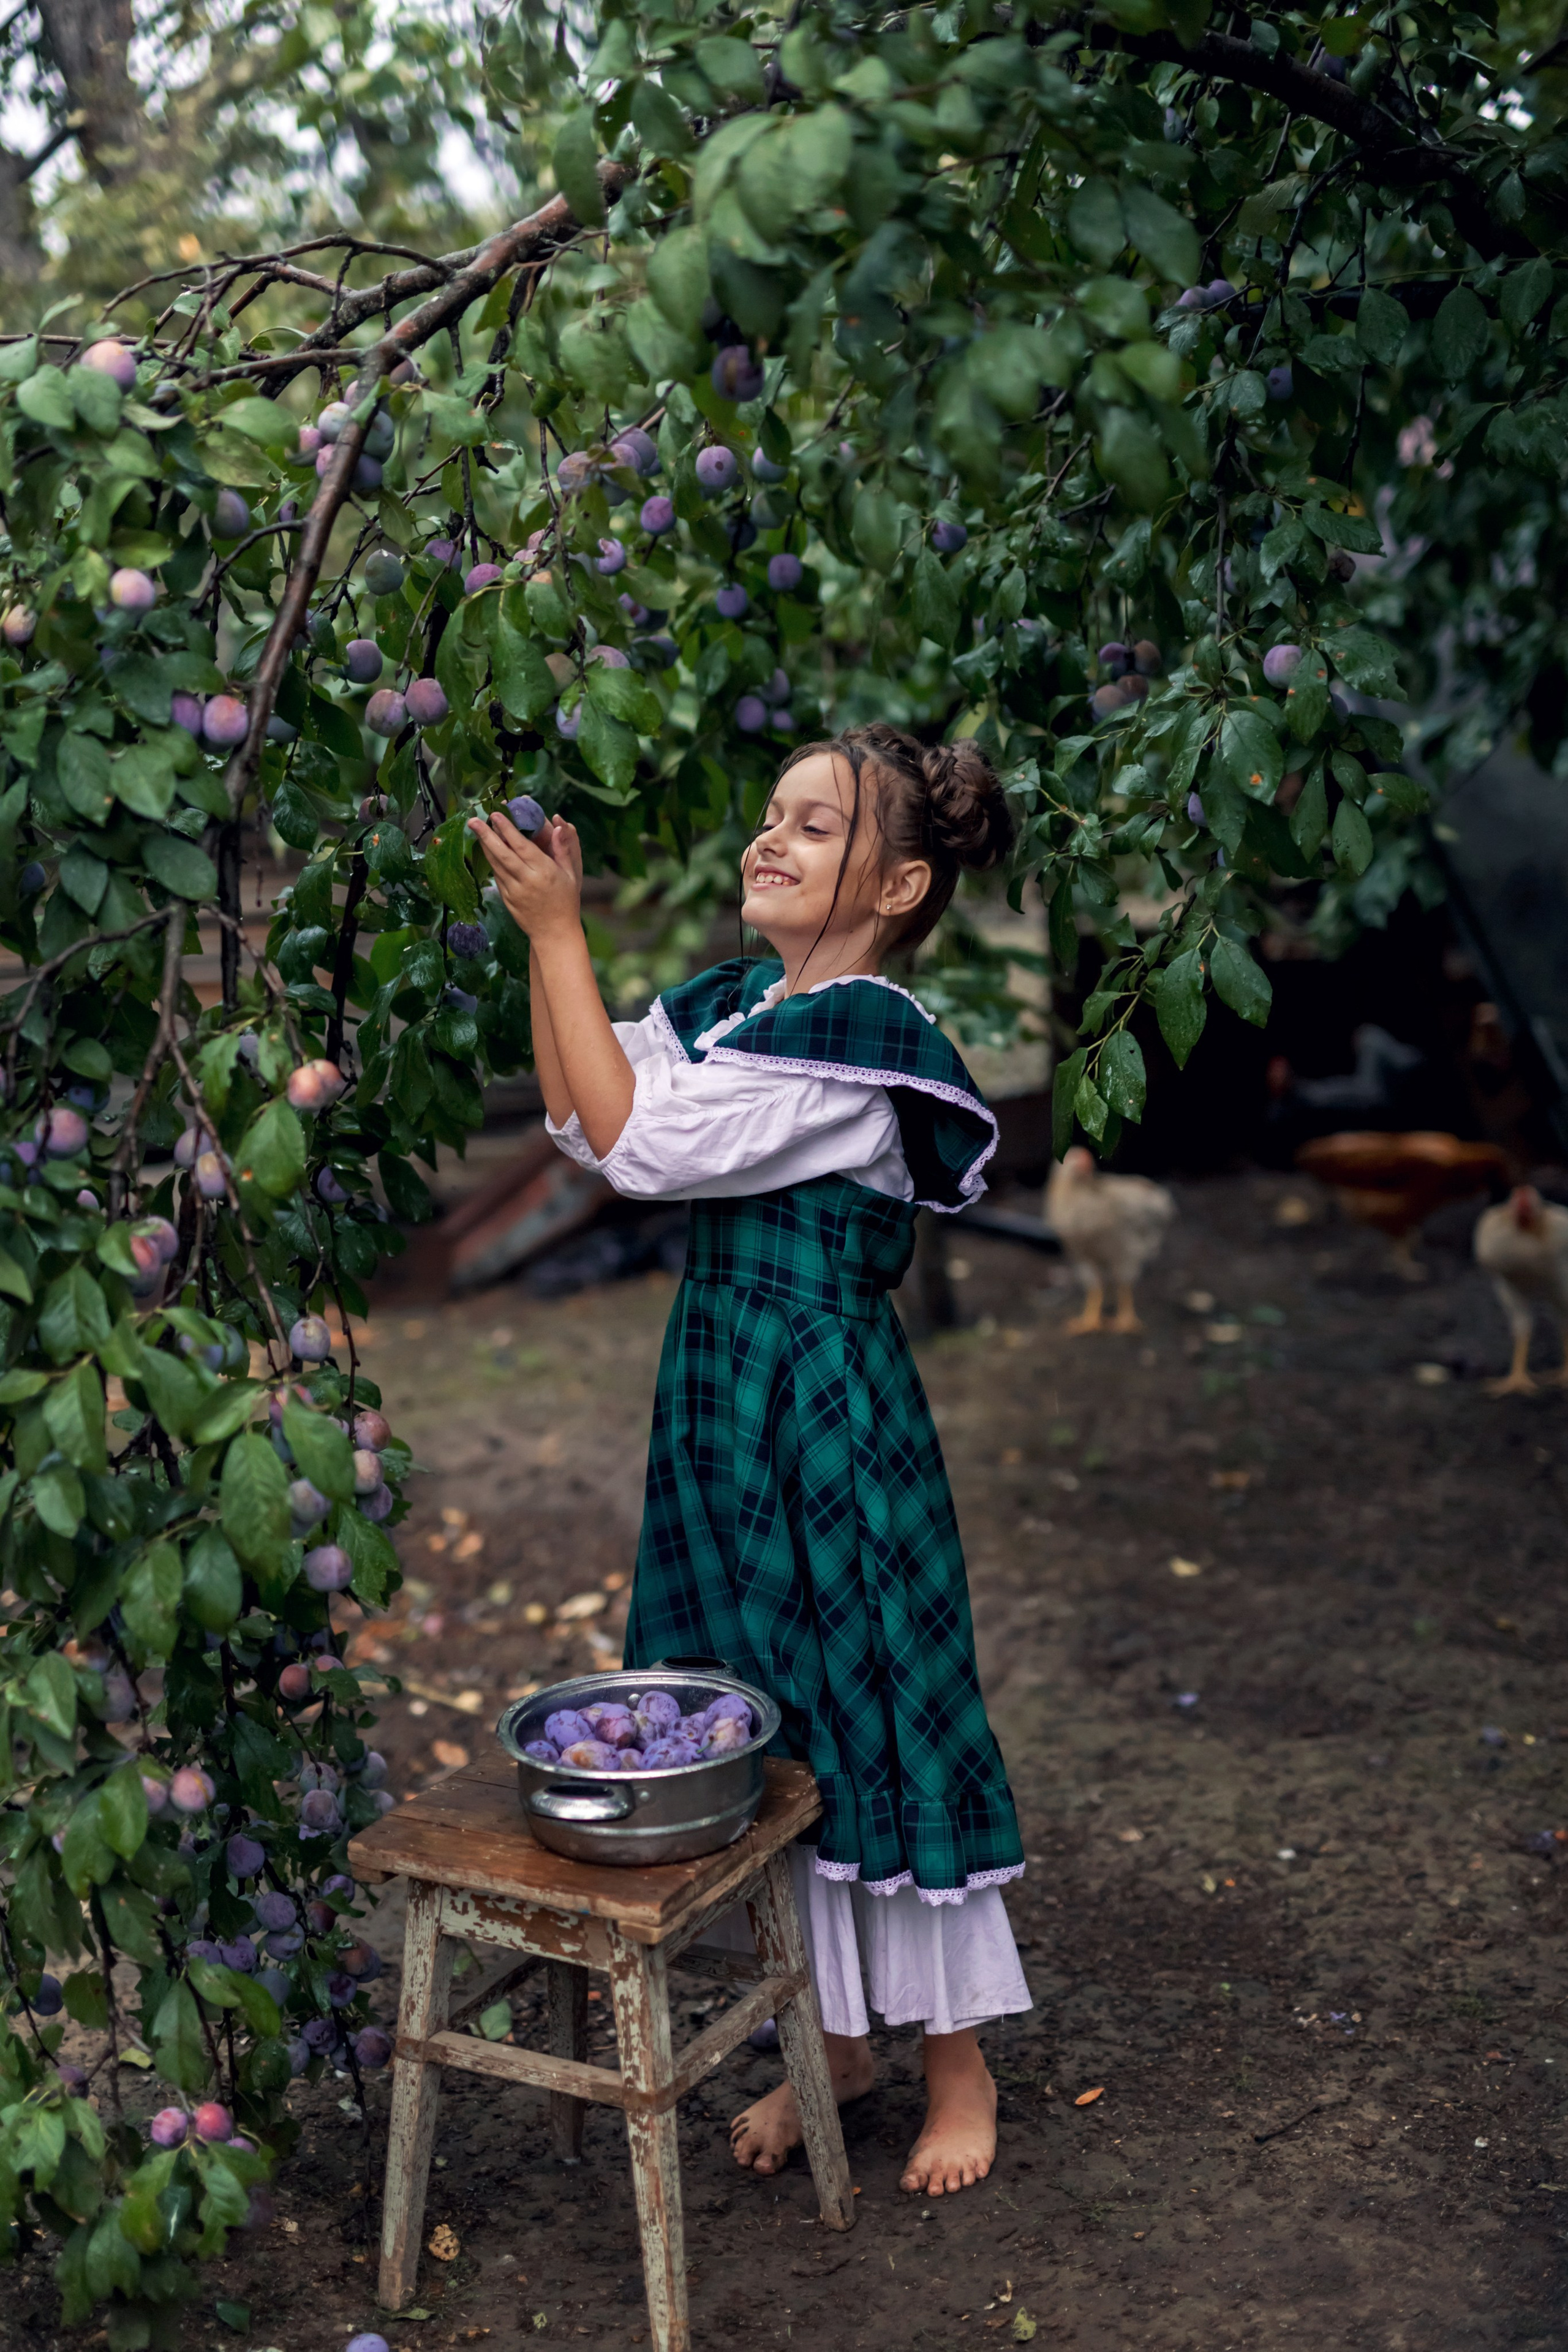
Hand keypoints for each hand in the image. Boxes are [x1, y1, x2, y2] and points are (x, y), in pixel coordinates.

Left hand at [466, 809, 580, 941]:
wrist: (554, 933)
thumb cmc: (566, 901)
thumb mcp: (571, 874)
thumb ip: (563, 849)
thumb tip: (559, 825)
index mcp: (544, 871)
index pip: (521, 846)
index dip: (507, 829)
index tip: (496, 815)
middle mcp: (526, 880)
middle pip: (502, 854)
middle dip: (486, 835)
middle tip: (473, 819)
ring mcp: (514, 891)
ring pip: (495, 864)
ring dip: (484, 846)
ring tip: (476, 829)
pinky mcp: (507, 899)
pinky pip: (497, 876)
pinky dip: (491, 861)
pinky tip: (486, 849)